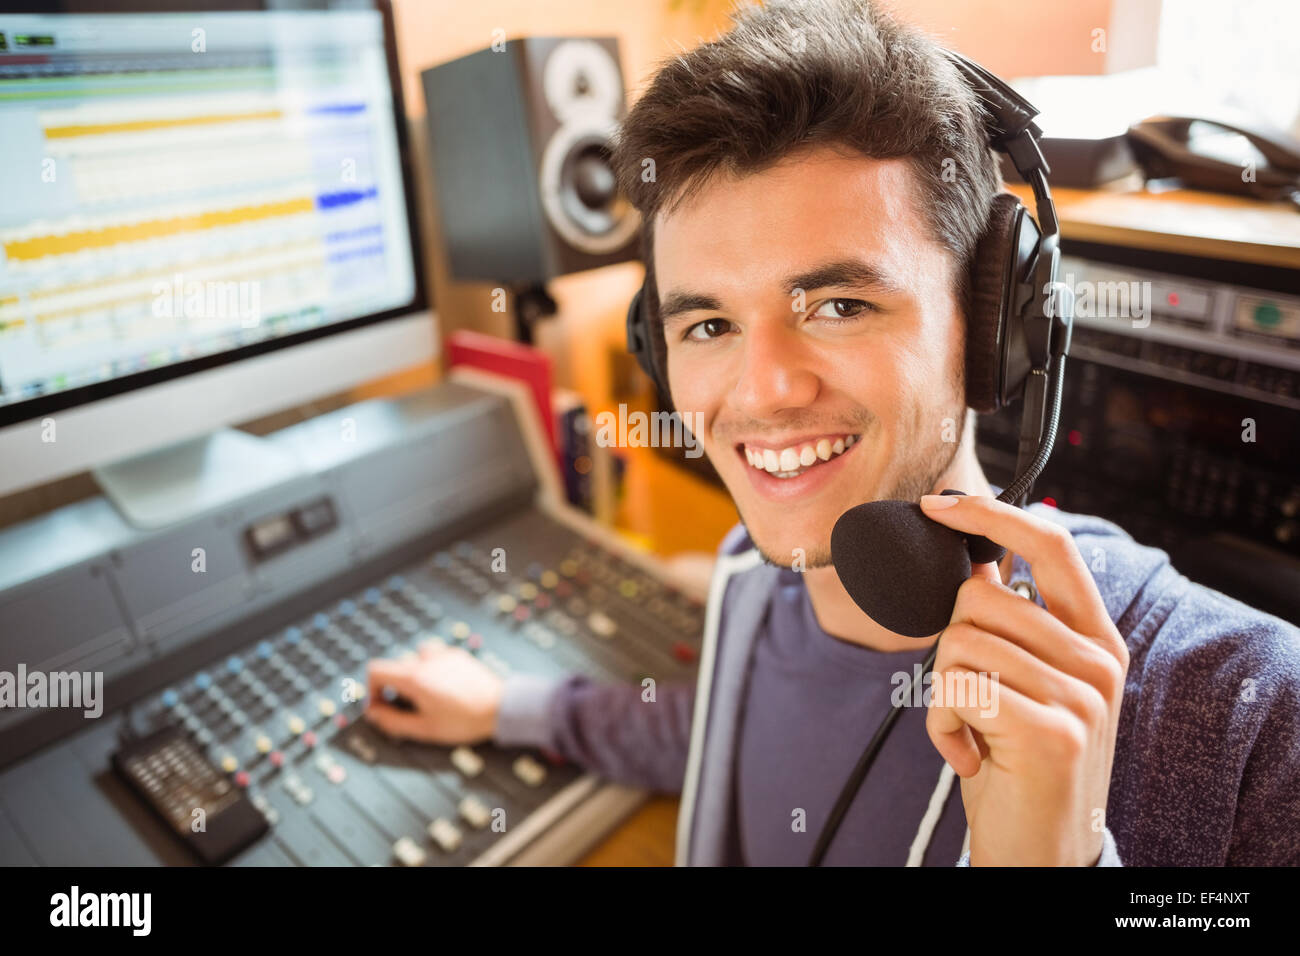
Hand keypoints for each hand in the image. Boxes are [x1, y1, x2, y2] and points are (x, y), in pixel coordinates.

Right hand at [363, 639, 503, 744]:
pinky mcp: (457, 654)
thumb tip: (373, 714)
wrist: (500, 707)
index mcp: (414, 677)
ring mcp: (443, 654)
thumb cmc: (465, 720)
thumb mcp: (424, 729)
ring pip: (415, 658)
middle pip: (395, 666)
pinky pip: (434, 656)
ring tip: (427, 695)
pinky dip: (432, 668)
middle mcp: (426, 659)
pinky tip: (444, 686)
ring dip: (414, 675)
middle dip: (395, 687)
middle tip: (409, 707)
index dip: (371, 689)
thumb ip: (393, 722)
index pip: (375, 670)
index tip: (381, 705)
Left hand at [918, 493, 1128, 865]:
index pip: (1052, 545)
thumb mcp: (1028, 684)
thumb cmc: (1018, 762)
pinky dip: (940, 725)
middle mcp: (1099, 661)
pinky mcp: (1051, 732)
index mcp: (1095, 638)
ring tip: (973, 732)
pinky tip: (969, 755)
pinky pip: (956, 690)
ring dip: (942, 693)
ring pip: (960, 641)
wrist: (1039, 851)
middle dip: (950, 646)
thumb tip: (978, 558)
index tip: (940, 504)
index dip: (993, 515)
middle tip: (972, 701)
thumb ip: (1015, 624)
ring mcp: (1081, 697)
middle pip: (979, 597)